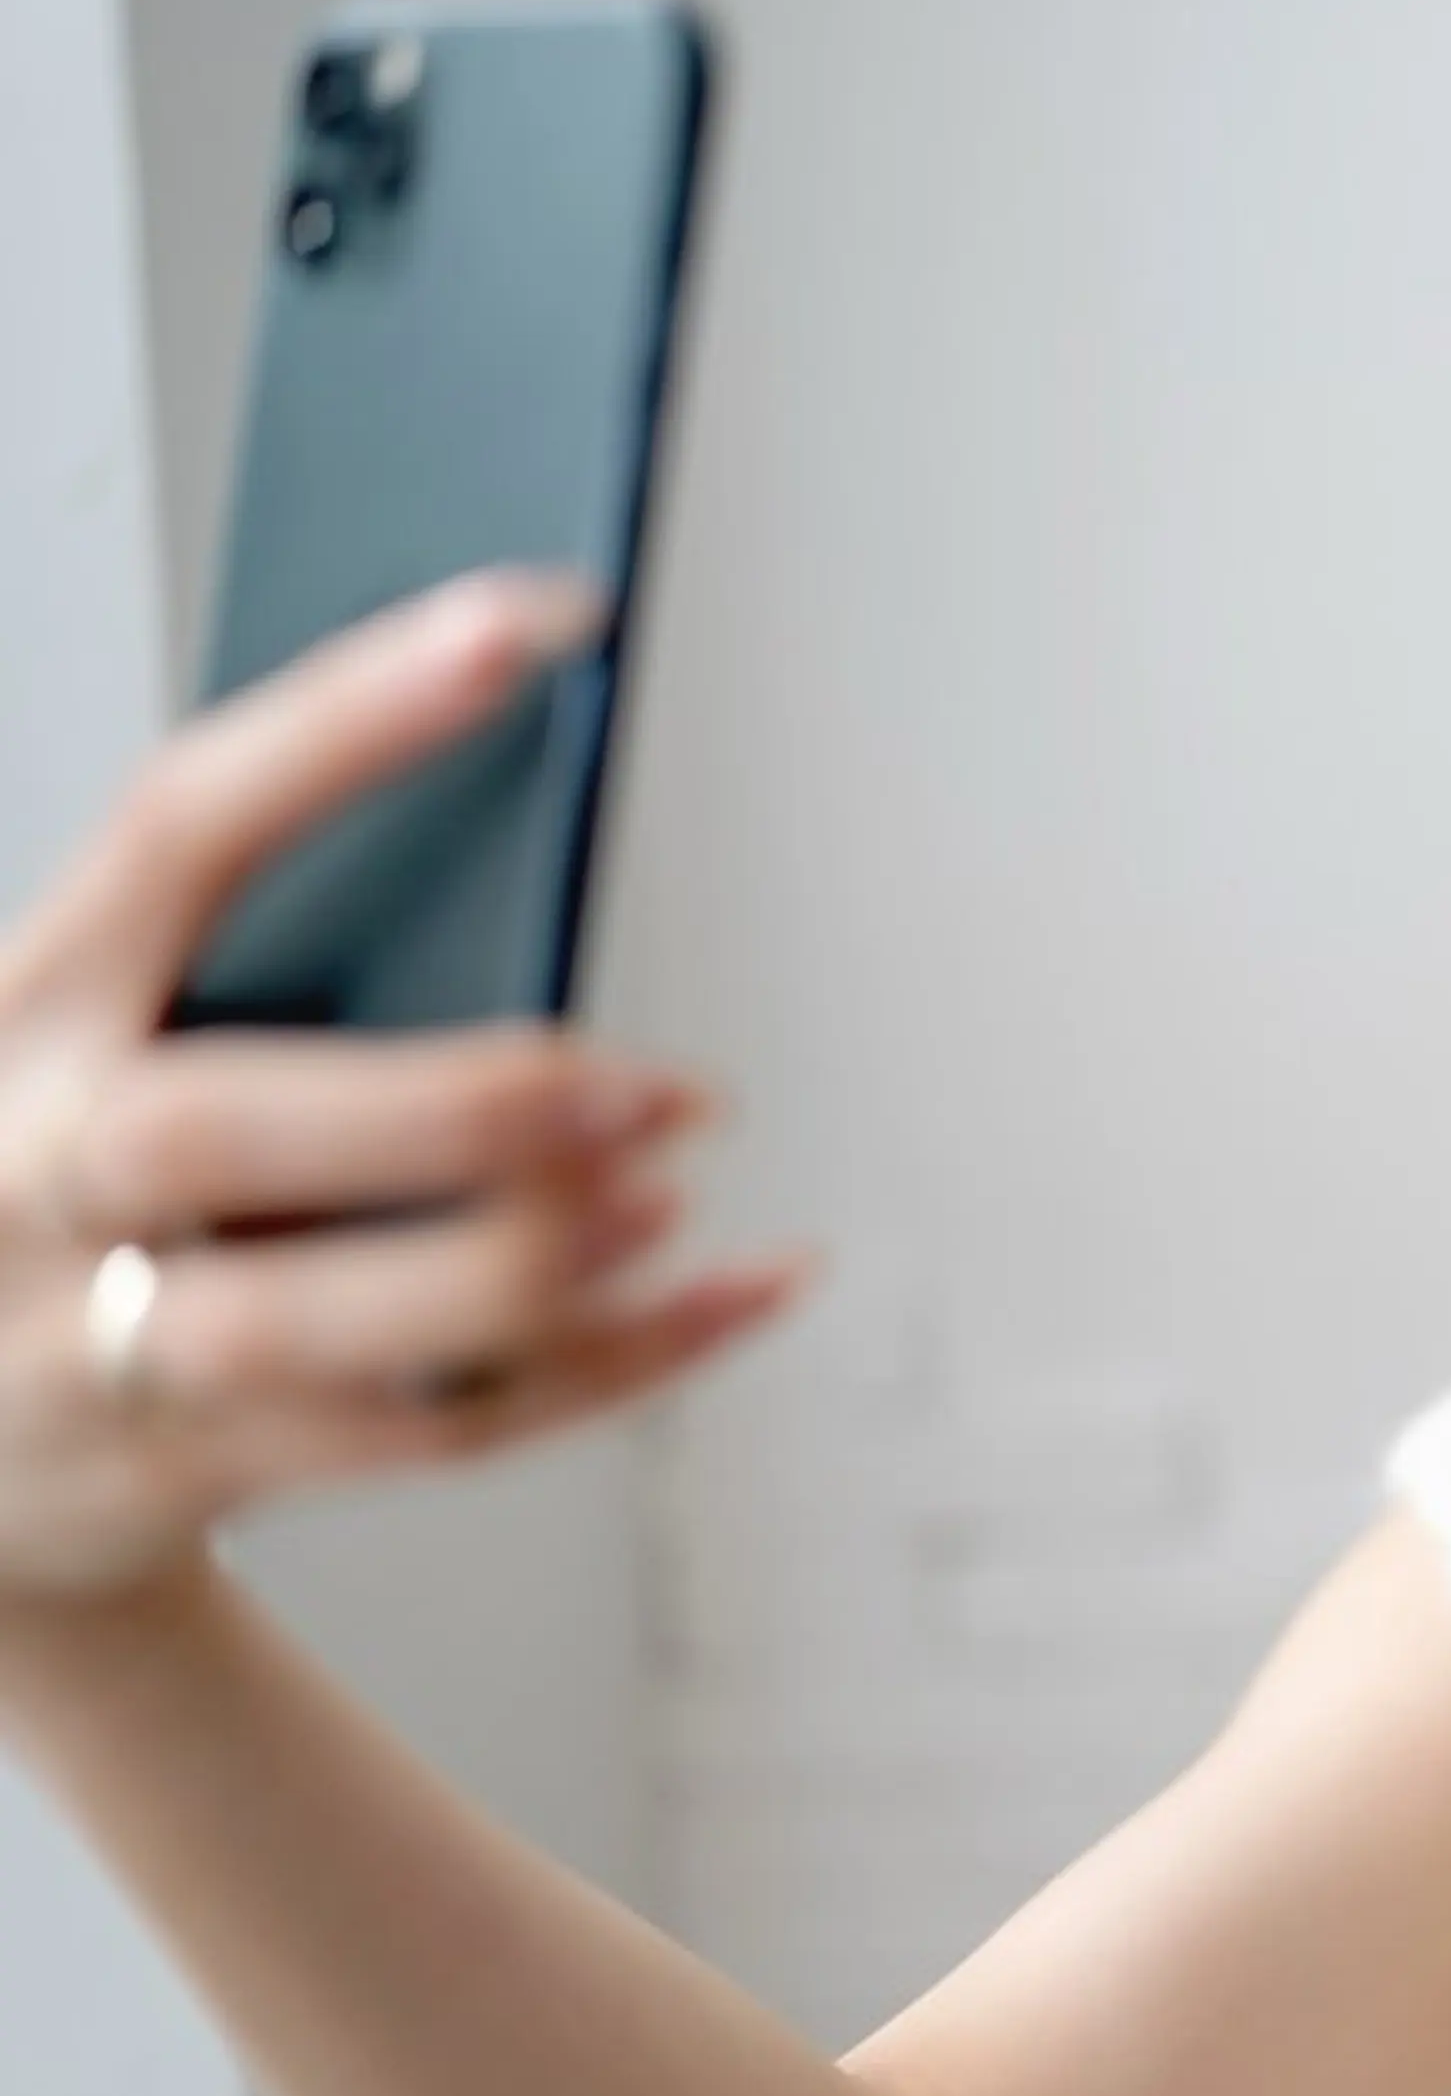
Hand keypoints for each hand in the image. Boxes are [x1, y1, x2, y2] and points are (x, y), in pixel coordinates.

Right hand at [0, 570, 813, 1607]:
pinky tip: (734, 1290)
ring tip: (671, 1189)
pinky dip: (614, 1364)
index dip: (351, 715)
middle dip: (452, 1108)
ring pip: (316, 1329)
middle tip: (649, 1079)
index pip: (178, 823)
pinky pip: (433, 1432)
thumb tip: (535, 845)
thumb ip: (273, 955)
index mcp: (23, 1002)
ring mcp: (91, 1348)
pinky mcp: (187, 1476)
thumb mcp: (107, 1030)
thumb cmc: (76, 1180)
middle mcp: (31, 1171)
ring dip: (523, 1264)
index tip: (533, 619)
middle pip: (220, 1133)